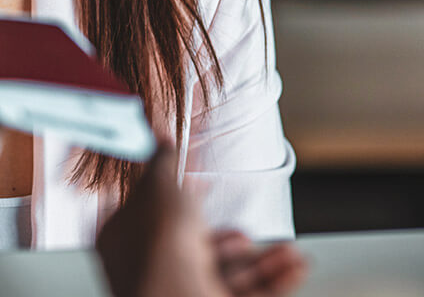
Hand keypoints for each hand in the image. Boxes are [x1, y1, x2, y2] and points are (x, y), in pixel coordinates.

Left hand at [96, 150, 305, 296]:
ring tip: (285, 249)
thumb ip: (164, 162)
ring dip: (263, 258)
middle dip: (232, 236)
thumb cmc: (160, 251)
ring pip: (230, 271)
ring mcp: (185, 289)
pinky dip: (275, 278)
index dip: (179, 195)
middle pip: (199, 246)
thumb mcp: (161, 187)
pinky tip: (294, 264)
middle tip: (244, 233)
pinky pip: (251, 293)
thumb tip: (162, 140)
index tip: (202, 185)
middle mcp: (156, 269)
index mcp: (130, 240)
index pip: (154, 213)